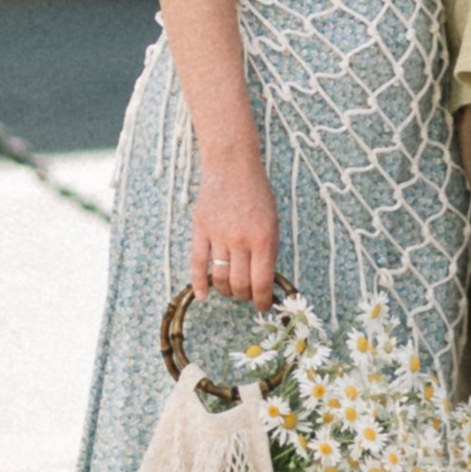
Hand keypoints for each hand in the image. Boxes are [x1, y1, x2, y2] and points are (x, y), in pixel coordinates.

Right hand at [192, 160, 279, 310]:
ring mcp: (218, 235)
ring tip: (230, 290)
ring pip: (220, 278)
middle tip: (247, 296)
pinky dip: (199, 283)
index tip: (263, 306)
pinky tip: (203, 295)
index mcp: (263, 238)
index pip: (262, 282)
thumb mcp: (273, 221)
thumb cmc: (257, 193)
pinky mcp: (200, 230)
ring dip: (226, 291)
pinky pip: (198, 264)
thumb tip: (264, 282)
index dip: (263, 300)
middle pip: (240, 284)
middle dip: (245, 297)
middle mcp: (240, 239)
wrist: (231, 165)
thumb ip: (268, 251)